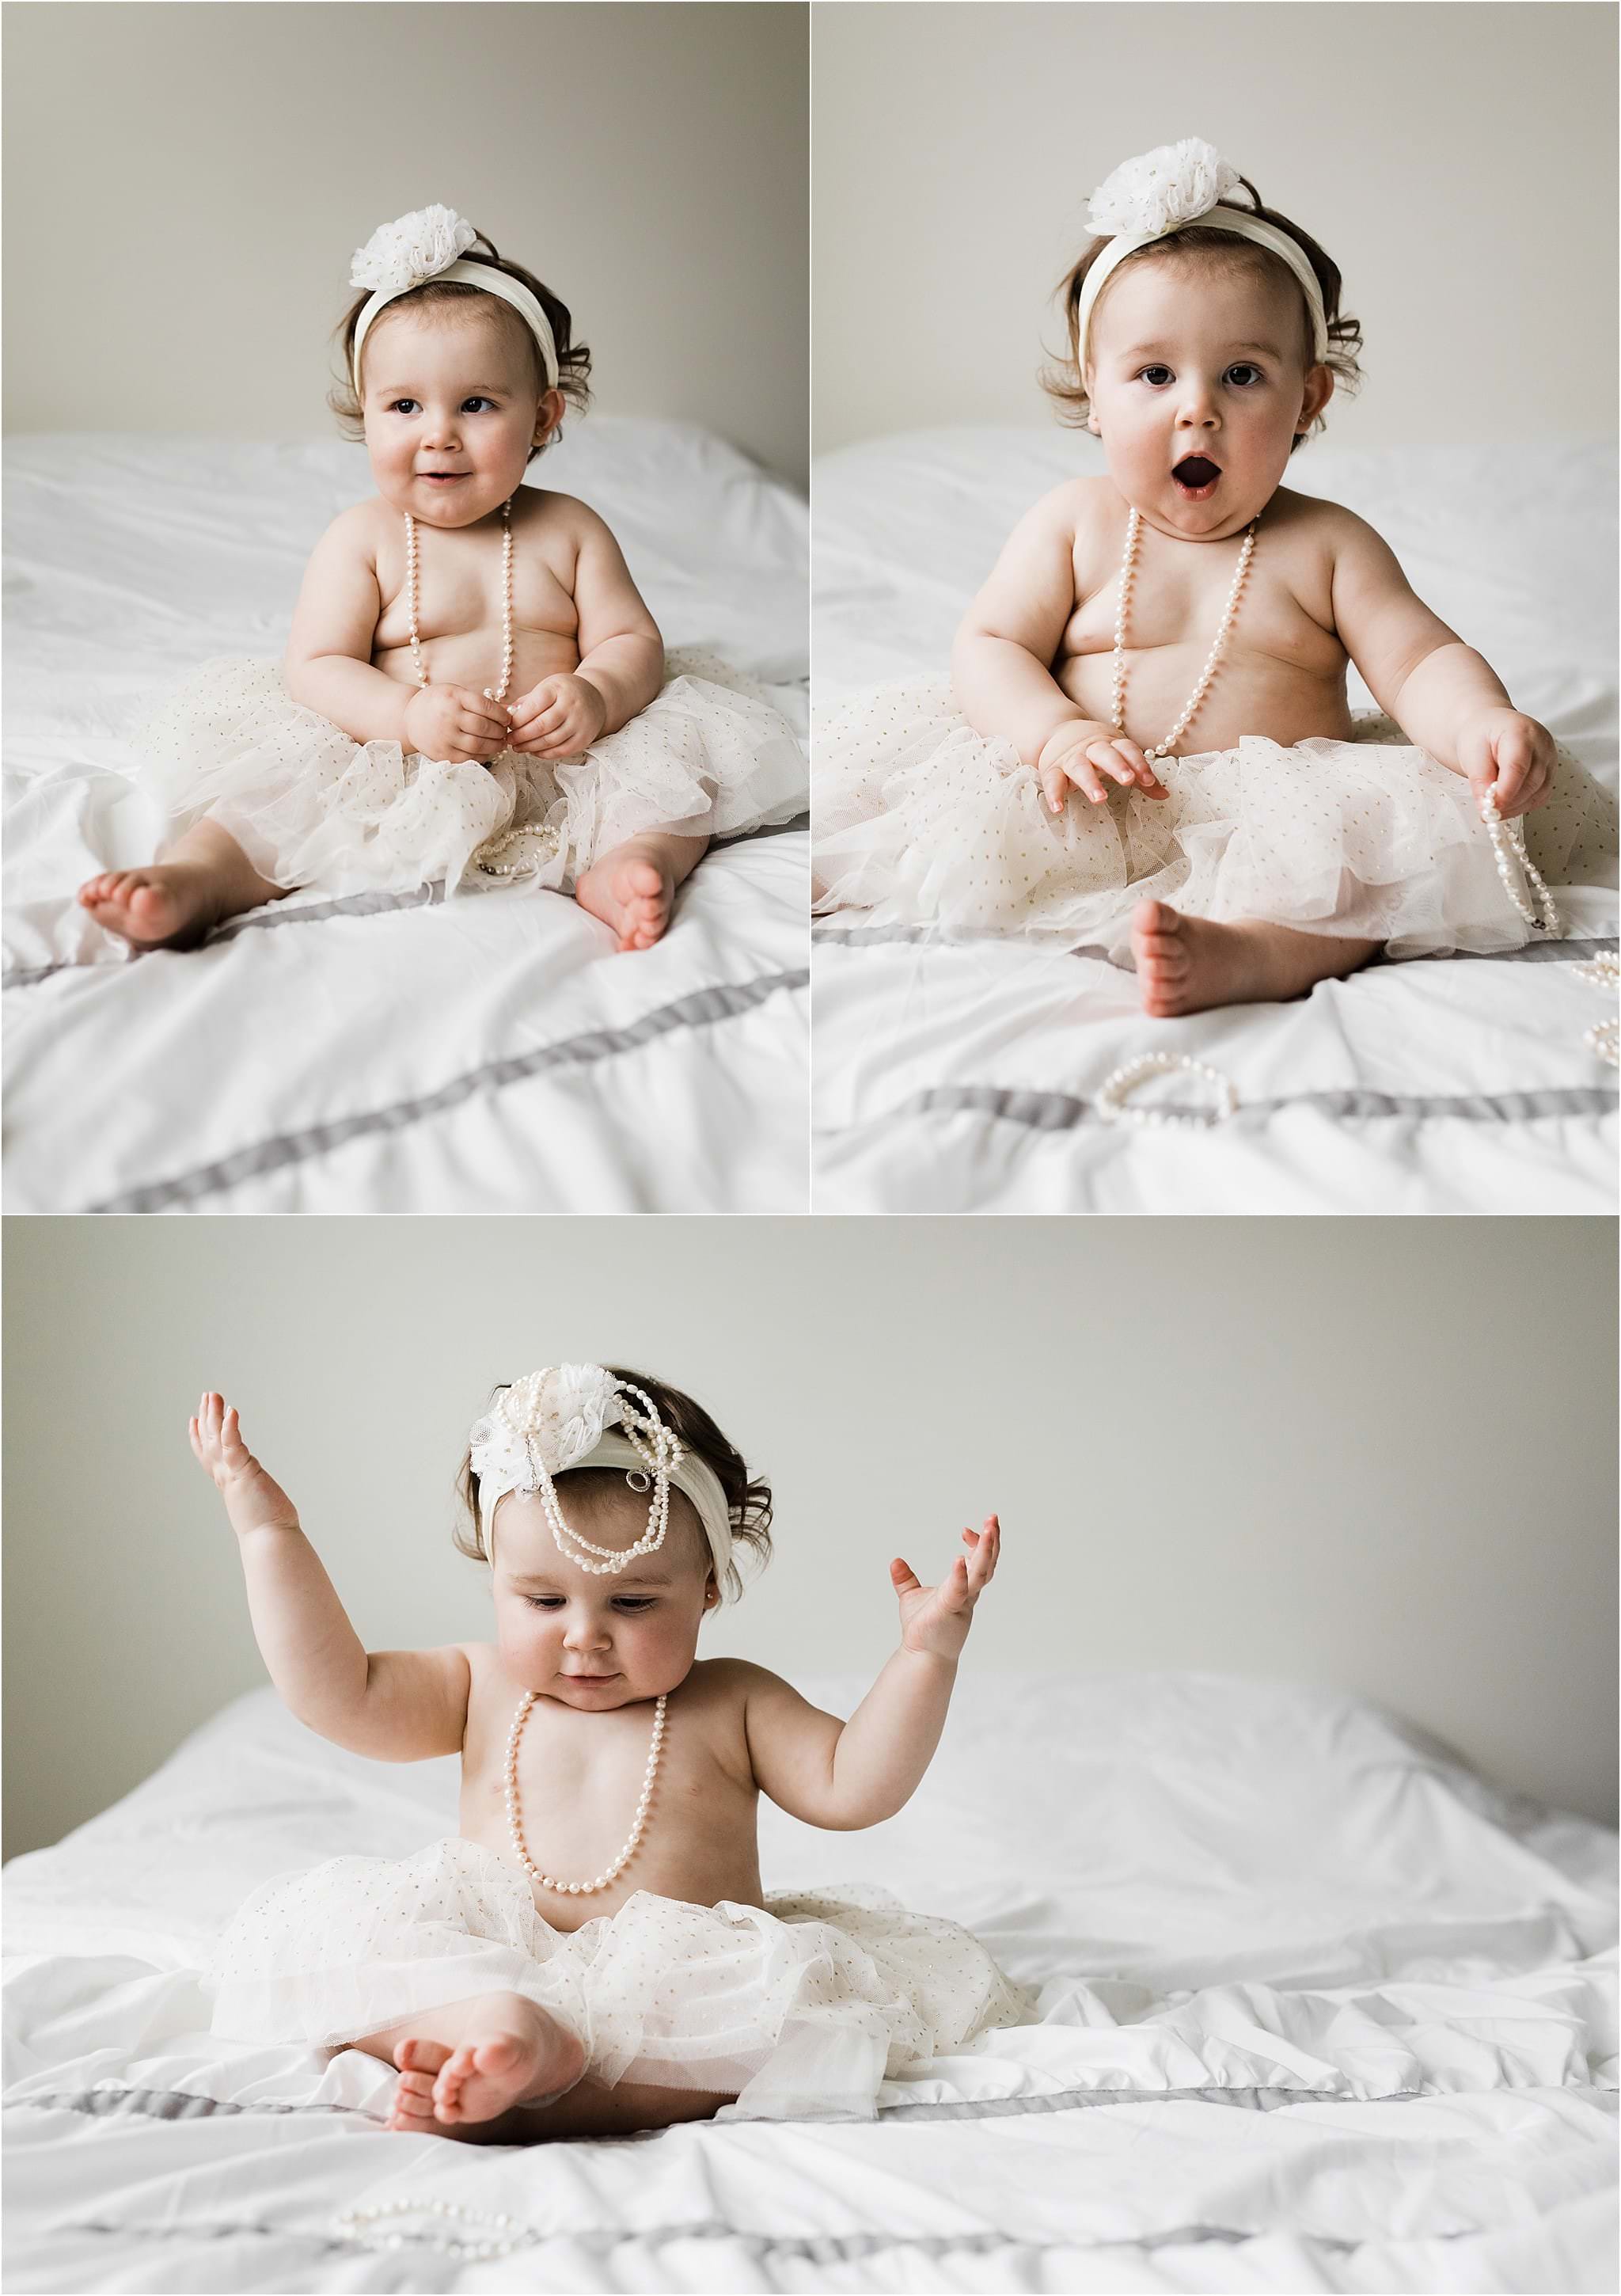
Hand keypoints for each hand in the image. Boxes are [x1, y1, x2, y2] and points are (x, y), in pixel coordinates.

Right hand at [190, 1392, 299, 1539]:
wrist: (270, 1543)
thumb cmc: (271, 1531)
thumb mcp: (259, 1508)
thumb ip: (258, 1501)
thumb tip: (270, 1507)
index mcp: (230, 1483)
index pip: (210, 1456)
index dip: (200, 1438)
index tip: (194, 1421)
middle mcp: (226, 1477)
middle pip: (210, 1441)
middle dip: (207, 1417)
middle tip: (206, 1396)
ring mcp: (233, 1474)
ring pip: (217, 1439)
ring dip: (214, 1415)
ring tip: (212, 1395)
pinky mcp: (243, 1472)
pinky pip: (234, 1445)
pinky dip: (231, 1428)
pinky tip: (232, 1411)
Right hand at [403, 684, 513, 766]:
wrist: (409, 718)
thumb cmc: (438, 703)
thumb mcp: (456, 693)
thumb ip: (480, 702)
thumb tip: (509, 712)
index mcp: (453, 698)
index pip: (486, 707)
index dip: (502, 715)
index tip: (507, 719)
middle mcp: (448, 717)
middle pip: (484, 727)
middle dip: (500, 731)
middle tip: (504, 732)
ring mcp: (444, 737)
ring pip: (478, 745)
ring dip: (495, 745)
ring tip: (499, 742)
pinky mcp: (442, 754)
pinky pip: (469, 758)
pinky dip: (483, 756)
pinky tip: (486, 751)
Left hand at [505, 674, 608, 759]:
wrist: (595, 697)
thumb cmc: (565, 692)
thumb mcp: (547, 687)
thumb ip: (527, 701)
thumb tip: (505, 715)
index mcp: (558, 689)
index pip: (533, 706)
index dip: (518, 719)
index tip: (507, 725)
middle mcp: (571, 706)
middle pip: (541, 726)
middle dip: (521, 736)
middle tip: (510, 740)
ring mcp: (579, 724)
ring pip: (550, 741)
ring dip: (530, 747)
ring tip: (518, 747)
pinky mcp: (584, 739)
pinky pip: (560, 751)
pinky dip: (544, 753)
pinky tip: (533, 751)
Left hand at [891, 1515, 1000, 1661]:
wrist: (921, 1655)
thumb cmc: (923, 1628)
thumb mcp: (911, 1597)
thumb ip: (906, 1579)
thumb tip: (895, 1561)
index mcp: (963, 1587)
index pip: (979, 1561)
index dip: (978, 1544)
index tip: (965, 1529)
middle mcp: (968, 1593)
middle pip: (988, 1563)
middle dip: (993, 1541)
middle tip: (993, 1517)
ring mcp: (961, 1602)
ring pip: (981, 1574)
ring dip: (985, 1551)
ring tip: (988, 1530)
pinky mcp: (949, 1610)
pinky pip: (958, 1591)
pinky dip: (960, 1576)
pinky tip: (958, 1559)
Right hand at [1037, 722, 1166, 811]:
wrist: (1057, 733)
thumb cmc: (1096, 753)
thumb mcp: (1118, 760)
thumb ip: (1140, 779)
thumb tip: (1165, 796)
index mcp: (1111, 744)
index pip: (1127, 749)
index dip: (1138, 763)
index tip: (1148, 781)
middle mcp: (1091, 748)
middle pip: (1105, 753)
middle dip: (1117, 766)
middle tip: (1128, 780)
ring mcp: (1071, 758)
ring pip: (1080, 767)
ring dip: (1090, 782)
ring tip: (1100, 799)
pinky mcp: (1052, 769)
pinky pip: (1052, 781)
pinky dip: (1054, 794)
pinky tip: (1058, 809)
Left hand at [1456, 709, 1555, 820]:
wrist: (1490, 727)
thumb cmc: (1480, 735)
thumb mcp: (1471, 753)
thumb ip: (1479, 780)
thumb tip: (1486, 807)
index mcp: (1521, 732)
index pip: (1517, 767)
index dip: (1505, 792)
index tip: (1489, 809)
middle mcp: (1541, 744)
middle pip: (1531, 782)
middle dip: (1509, 803)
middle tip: (1487, 814)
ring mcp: (1549, 758)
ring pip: (1539, 792)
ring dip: (1515, 807)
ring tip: (1493, 811)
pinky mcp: (1549, 771)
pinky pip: (1541, 795)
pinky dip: (1523, 805)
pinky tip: (1507, 806)